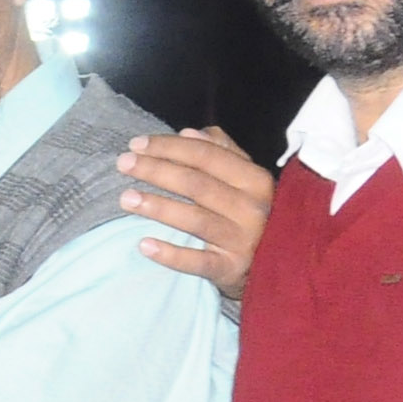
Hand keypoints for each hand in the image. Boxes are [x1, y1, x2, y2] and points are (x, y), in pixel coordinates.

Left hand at [118, 126, 274, 299]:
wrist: (279, 262)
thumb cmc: (249, 212)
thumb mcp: (245, 178)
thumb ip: (221, 151)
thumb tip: (189, 133)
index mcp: (255, 179)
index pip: (207, 156)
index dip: (169, 147)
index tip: (136, 144)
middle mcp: (252, 208)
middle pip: (196, 184)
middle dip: (157, 170)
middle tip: (123, 164)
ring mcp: (243, 240)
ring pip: (195, 219)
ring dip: (158, 207)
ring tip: (125, 198)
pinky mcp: (231, 269)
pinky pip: (198, 262)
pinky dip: (171, 255)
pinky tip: (144, 245)